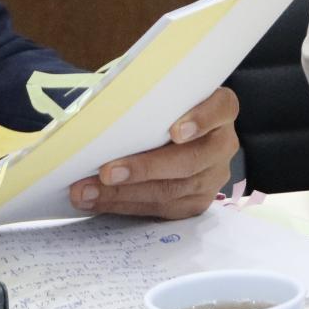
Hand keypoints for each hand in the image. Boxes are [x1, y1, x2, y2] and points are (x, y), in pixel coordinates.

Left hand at [68, 87, 238, 218]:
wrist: (172, 139)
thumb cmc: (161, 112)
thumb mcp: (161, 99)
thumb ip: (147, 102)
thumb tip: (100, 112)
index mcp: (221, 110)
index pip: (221, 108)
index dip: (201, 119)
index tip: (175, 131)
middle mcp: (223, 143)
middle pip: (192, 159)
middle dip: (145, 168)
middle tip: (107, 172)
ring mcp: (213, 176)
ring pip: (172, 190)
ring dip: (124, 193)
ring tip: (86, 192)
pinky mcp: (198, 202)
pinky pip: (162, 209)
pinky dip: (125, 205)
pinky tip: (97, 201)